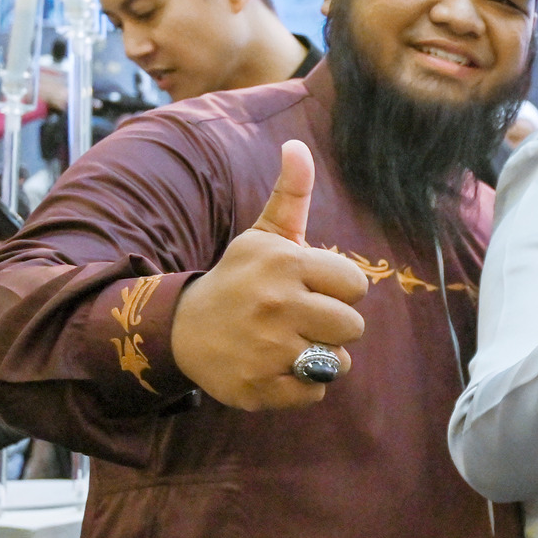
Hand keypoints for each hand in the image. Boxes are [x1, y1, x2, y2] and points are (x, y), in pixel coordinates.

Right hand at [170, 141, 369, 411]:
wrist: (180, 329)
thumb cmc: (238, 280)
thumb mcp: (262, 236)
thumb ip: (290, 195)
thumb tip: (298, 145)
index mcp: (284, 263)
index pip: (357, 285)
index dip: (338, 290)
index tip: (310, 289)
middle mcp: (276, 304)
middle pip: (353, 327)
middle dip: (331, 325)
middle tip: (297, 319)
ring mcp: (266, 348)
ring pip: (338, 362)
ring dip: (319, 358)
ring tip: (285, 342)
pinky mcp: (259, 387)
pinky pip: (315, 392)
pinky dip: (301, 386)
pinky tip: (274, 367)